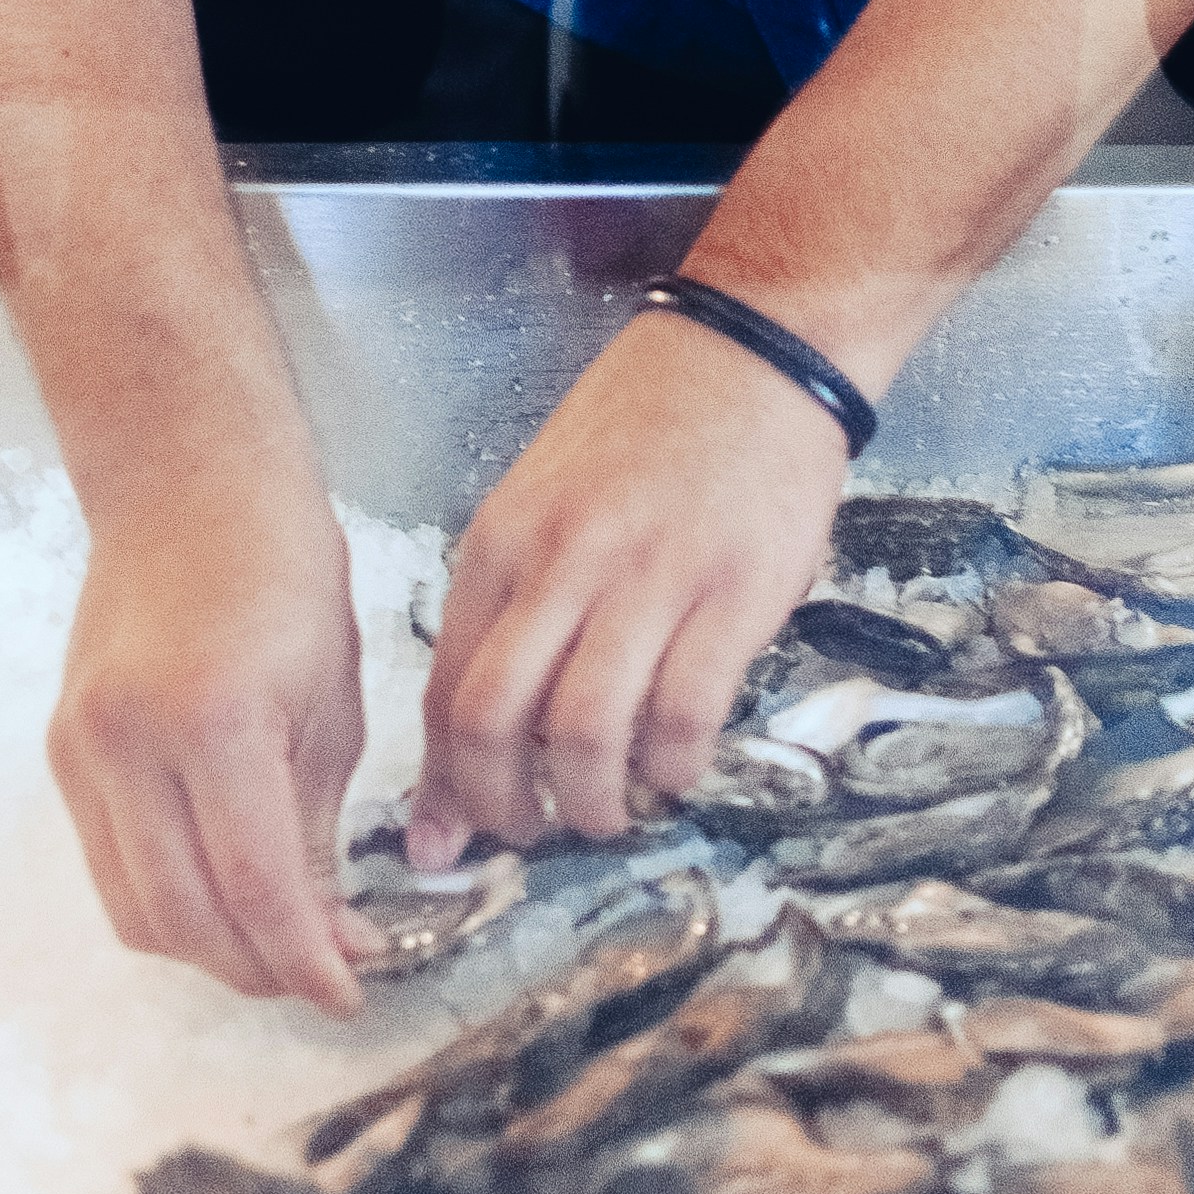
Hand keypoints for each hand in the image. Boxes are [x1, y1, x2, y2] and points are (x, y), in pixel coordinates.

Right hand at [48, 475, 374, 1015]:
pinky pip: (109, 866)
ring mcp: (82, 749)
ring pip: (134, 910)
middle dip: (257, 970)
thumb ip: (319, 830)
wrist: (186, 484)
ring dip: (207, 949)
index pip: (255, 886)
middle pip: (182, 918)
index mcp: (213, 717)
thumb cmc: (281, 571)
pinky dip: (167, 902)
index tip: (350, 992)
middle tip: (321, 974)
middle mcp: (128, 741)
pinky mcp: (62, 753)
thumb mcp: (332, 703)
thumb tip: (326, 937)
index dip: (304, 961)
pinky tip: (224, 895)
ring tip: (277, 942)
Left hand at [408, 308, 848, 862]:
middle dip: (503, 808)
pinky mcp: (730, 593)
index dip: (444, 784)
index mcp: (502, 542)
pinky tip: (678, 768)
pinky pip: (684, 712)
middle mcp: (561, 562)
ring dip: (592, 800)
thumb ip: (516, 607)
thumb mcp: (546, 502)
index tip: (451, 841)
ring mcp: (647, 577)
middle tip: (531, 836)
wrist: (750, 352)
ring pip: (584, 729)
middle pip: (494, 721)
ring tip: (609, 813)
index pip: (444, 688)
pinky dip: (674, 765)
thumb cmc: (645, 431)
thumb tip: (485, 729)